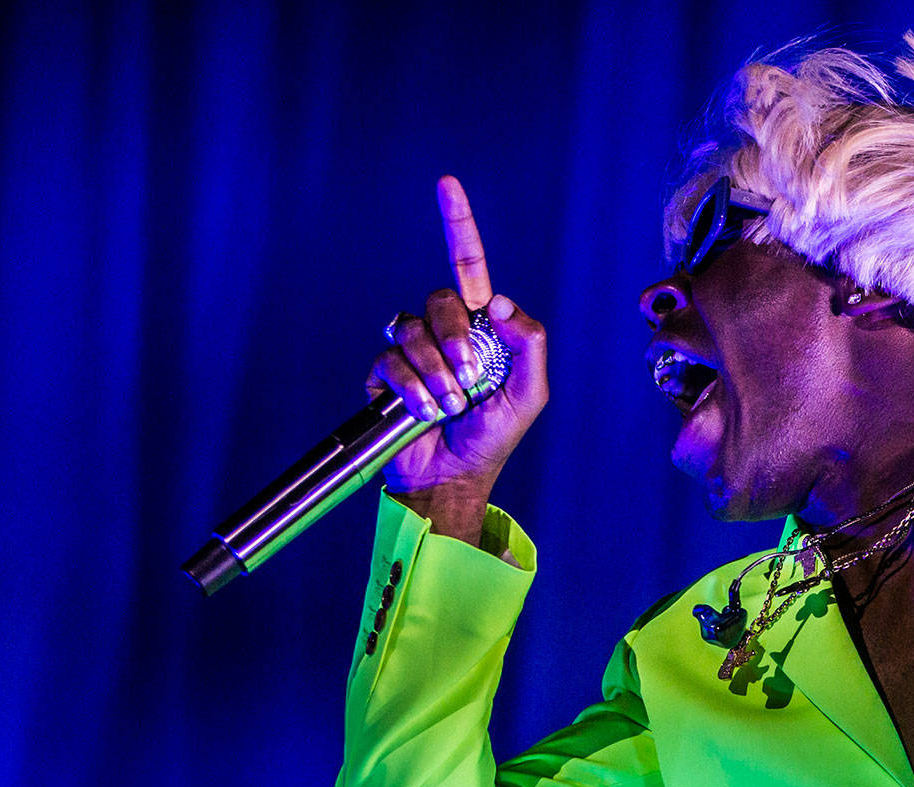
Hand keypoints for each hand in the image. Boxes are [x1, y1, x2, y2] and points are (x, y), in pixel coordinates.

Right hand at [364, 175, 548, 506]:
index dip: (458, 223)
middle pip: (440, 300)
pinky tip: (423, 412)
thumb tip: (495, 301)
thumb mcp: (529, 393)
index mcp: (480, 326)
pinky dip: (412, 389)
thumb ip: (528, 343)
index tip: (447, 183)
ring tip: (450, 406)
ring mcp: (410, 349)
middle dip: (457, 342)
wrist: (452, 475)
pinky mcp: (383, 373)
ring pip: (411, 330)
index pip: (467, 264)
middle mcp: (443, 329)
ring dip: (436, 374)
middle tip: (470, 383)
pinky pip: (389, 360)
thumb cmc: (494, 436)